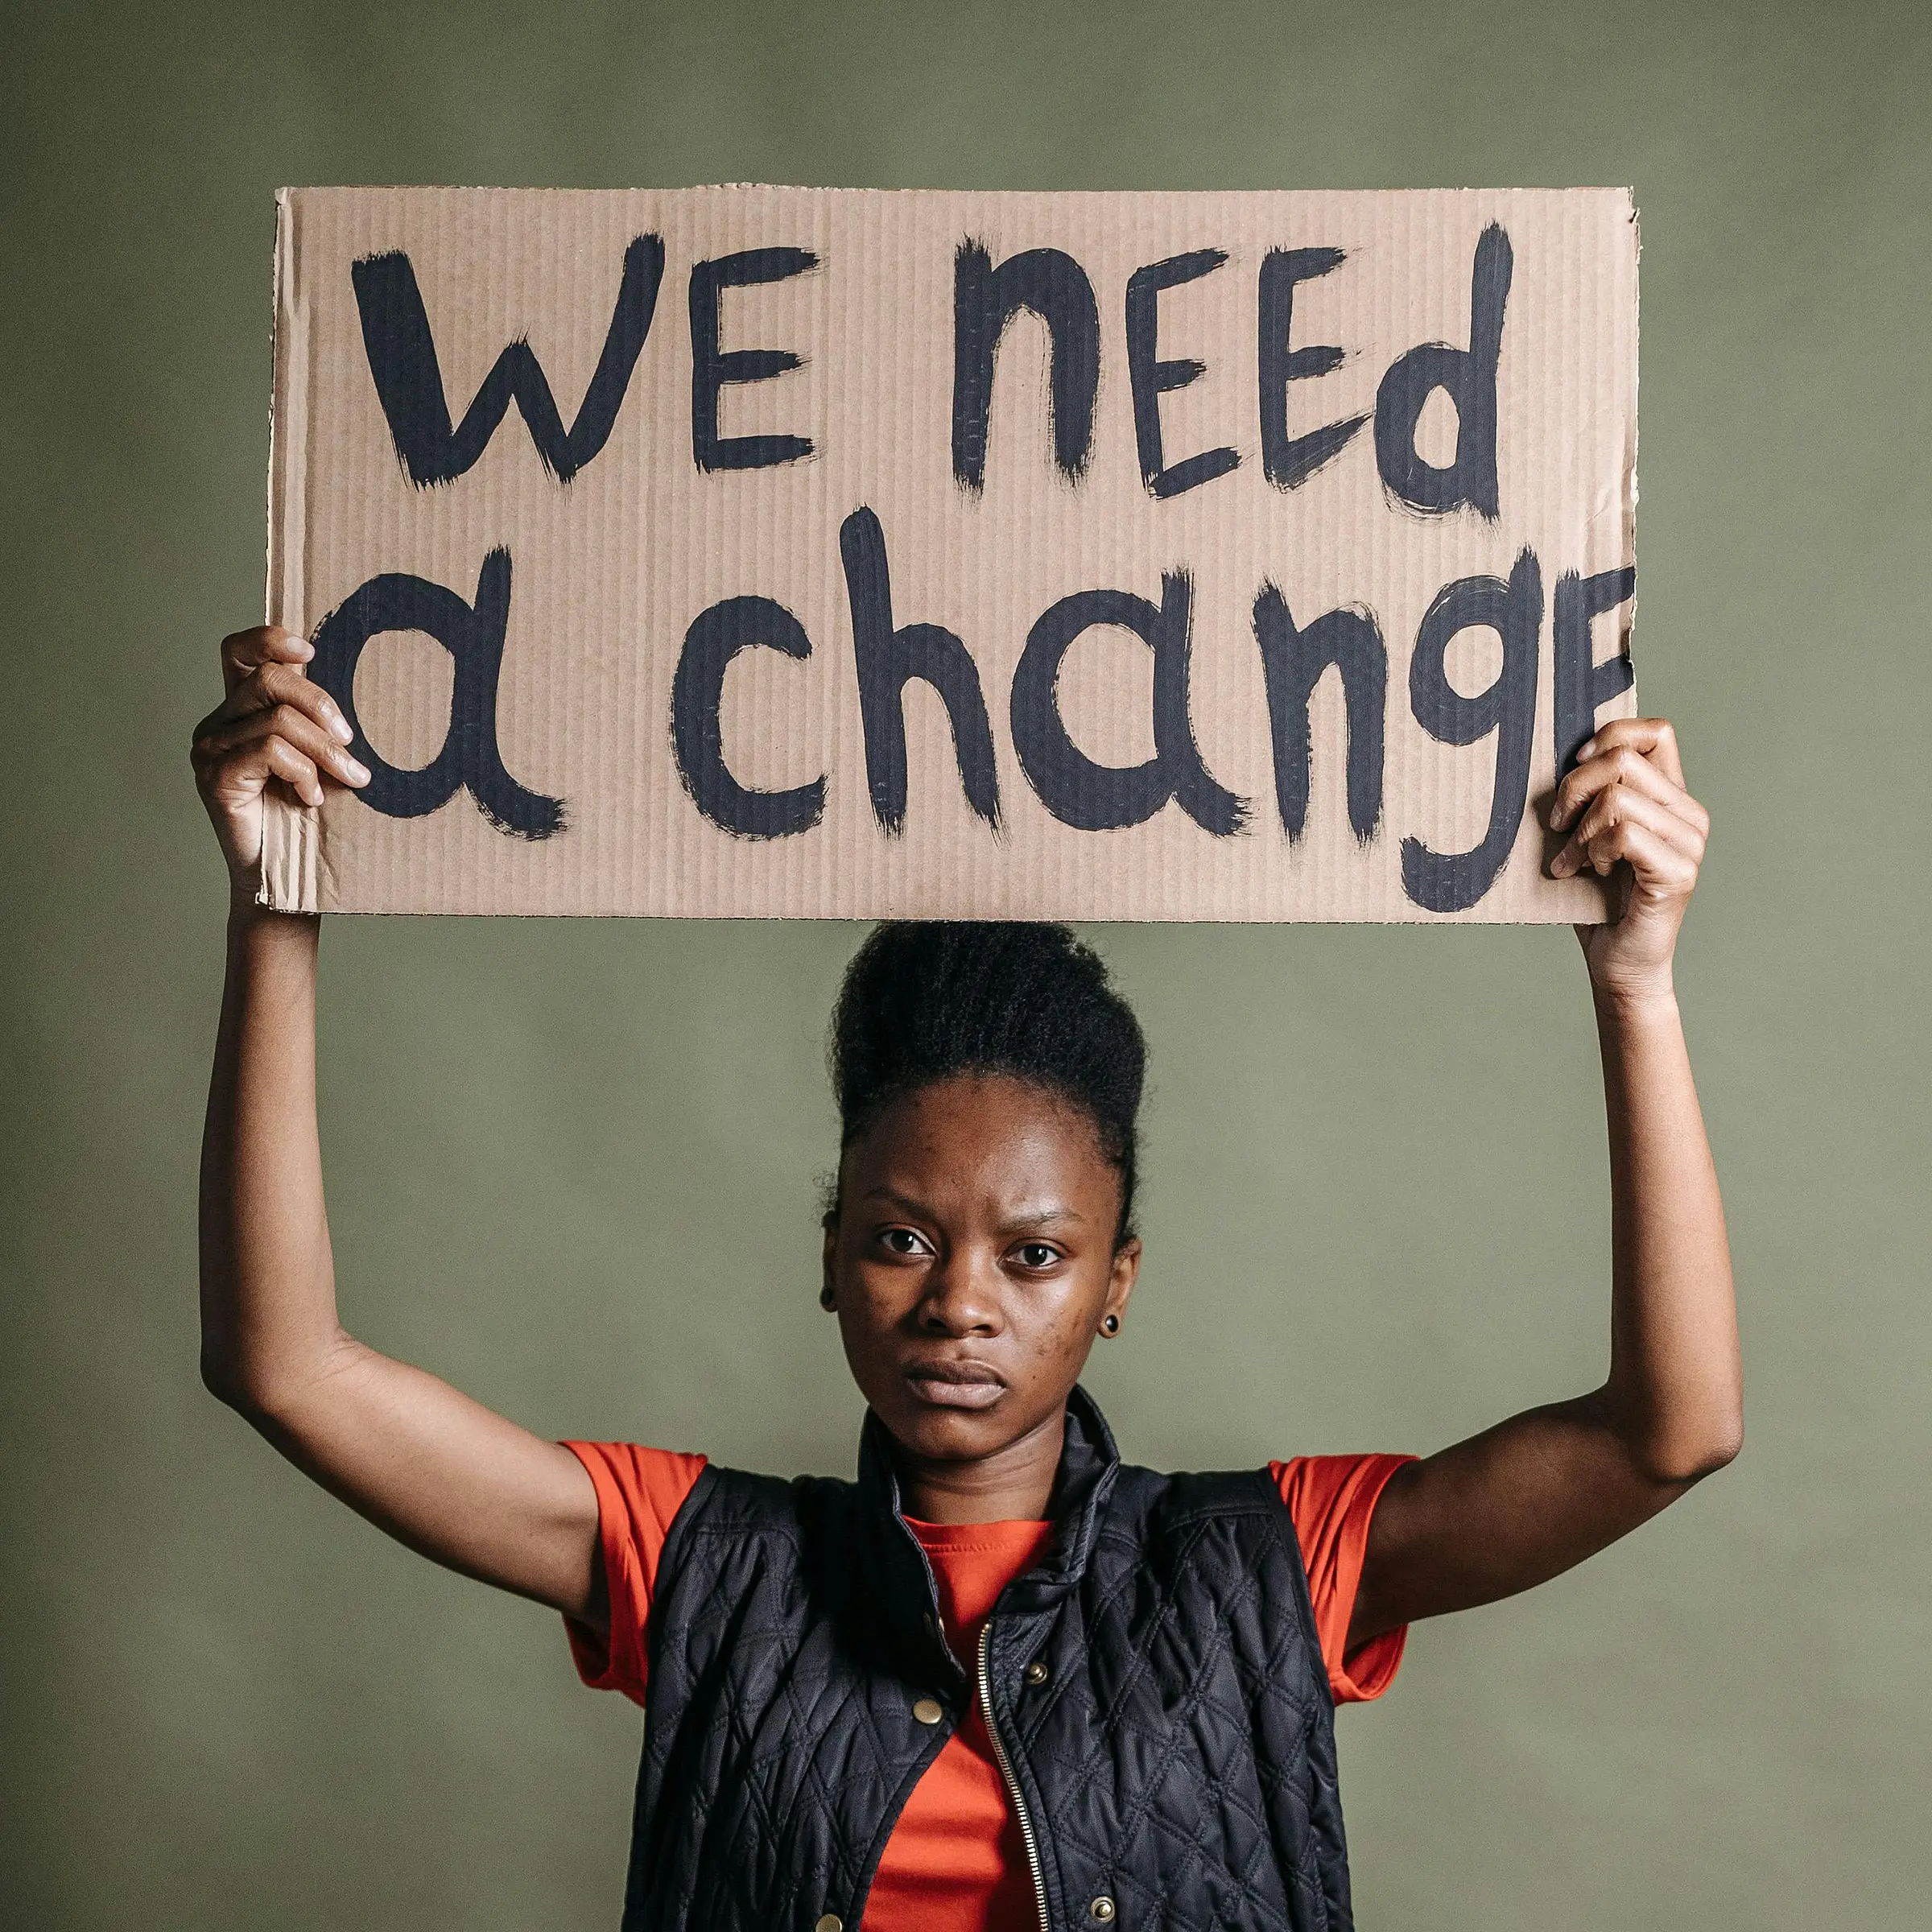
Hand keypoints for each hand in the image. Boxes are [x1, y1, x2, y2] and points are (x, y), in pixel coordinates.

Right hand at [191, 625, 368, 888]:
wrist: (283, 878)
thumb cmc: (305, 817)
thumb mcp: (318, 759)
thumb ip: (318, 725)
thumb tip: (363, 696)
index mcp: (240, 710)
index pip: (238, 652)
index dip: (270, 639)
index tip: (310, 653)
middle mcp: (218, 723)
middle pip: (269, 679)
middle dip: (320, 705)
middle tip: (351, 743)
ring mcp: (211, 749)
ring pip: (278, 719)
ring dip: (326, 750)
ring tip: (350, 779)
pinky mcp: (215, 776)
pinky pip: (270, 751)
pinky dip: (303, 772)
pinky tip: (313, 797)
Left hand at [1548, 718, 1707, 1002]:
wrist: (1617, 961)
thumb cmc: (1596, 898)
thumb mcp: (1587, 834)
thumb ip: (1589, 794)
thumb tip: (1555, 755)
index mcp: (1671, 797)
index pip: (1656, 732)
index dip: (1609, 736)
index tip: (1574, 766)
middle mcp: (1689, 813)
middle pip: (1624, 758)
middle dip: (1574, 788)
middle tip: (1558, 826)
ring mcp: (1689, 842)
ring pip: (1618, 796)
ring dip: (1579, 830)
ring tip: (1572, 860)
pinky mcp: (1678, 871)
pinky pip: (1624, 833)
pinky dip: (1593, 850)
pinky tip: (1590, 872)